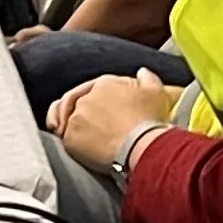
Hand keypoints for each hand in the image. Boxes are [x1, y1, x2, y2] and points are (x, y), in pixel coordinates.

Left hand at [49, 69, 181, 170]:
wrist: (141, 145)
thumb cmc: (149, 119)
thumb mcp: (156, 92)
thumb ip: (148, 79)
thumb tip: (142, 72)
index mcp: (104, 83)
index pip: (92, 88)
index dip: (95, 100)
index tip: (99, 110)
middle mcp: (86, 97)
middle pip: (78, 103)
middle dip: (83, 113)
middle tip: (88, 126)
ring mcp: (76, 117)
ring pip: (69, 121)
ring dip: (75, 128)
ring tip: (83, 138)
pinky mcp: (70, 138)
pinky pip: (66, 140)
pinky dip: (73, 144)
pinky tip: (80, 149)